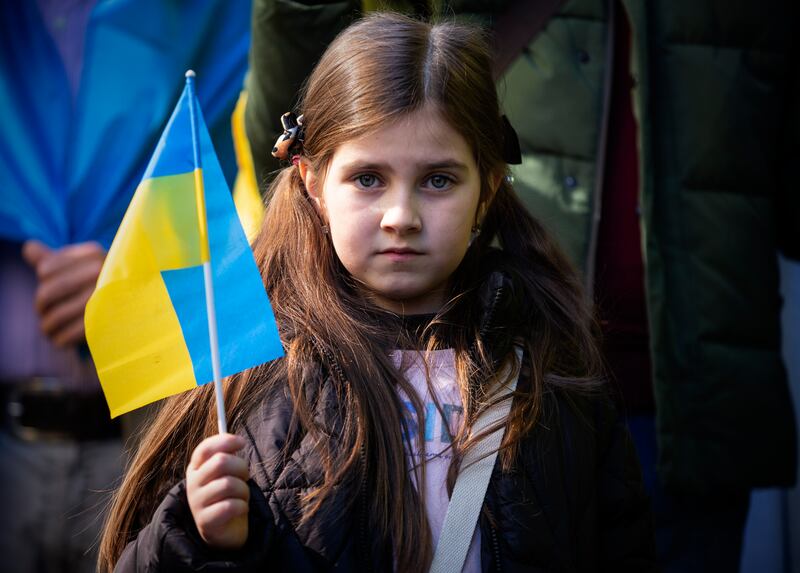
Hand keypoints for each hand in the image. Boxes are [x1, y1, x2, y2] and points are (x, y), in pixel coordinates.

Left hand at [22, 240, 105, 346]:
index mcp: (93, 255)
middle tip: (43, 313)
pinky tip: (60, 341)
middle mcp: (101, 273)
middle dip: (41, 306)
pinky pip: (72, 333)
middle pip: (48, 292)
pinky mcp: (108, 320)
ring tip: (48, 330)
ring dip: (48, 327)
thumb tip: (29, 247)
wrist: (145, 303)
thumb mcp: (82, 265)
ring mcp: (106, 297)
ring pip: (58, 315)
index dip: (44, 281)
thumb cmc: (105, 282)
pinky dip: (61, 339)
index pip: (46, 269)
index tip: (49, 286)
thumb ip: (54, 258)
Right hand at [186, 433, 249, 549]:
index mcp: (196, 468)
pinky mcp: (204, 522)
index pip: (205, 448)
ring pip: (228, 484)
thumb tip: (237, 441)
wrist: (224, 530)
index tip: (242, 442)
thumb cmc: (227, 495)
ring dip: (244, 490)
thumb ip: (228, 456)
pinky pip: (230, 506)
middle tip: (245, 477)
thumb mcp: (226, 473)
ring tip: (242, 496)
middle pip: (220, 462)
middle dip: (241, 467)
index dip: (225, 441)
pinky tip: (241, 509)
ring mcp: (196, 503)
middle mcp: (192, 484)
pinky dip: (242, 506)